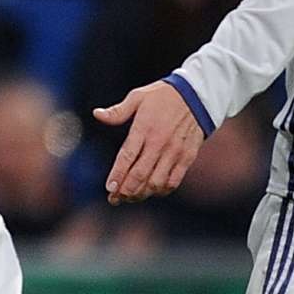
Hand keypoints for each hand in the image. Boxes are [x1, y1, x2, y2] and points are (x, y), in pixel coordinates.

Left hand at [93, 81, 204, 203]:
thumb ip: (117, 111)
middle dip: (126, 191)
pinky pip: (174, 180)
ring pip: (156, 182)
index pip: (127, 157)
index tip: (109, 188)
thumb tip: (96, 114)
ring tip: (130, 197)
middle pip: (140, 174)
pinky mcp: (187, 157)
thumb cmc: (162, 96)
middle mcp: (160, 142)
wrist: (197, 95)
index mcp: (144, 128)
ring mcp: (175, 151)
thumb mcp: (138, 97)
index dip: (117, 175)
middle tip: (115, 199)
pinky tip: (152, 191)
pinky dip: (162, 190)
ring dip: (142, 193)